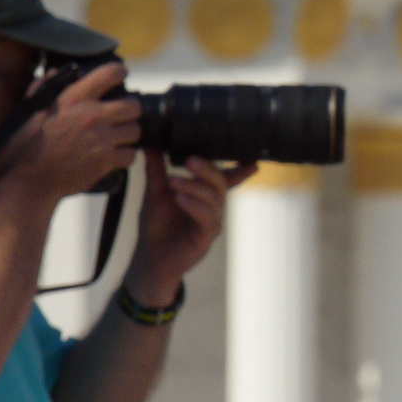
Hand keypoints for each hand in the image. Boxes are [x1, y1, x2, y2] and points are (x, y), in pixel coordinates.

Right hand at [0, 61, 140, 201]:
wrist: (27, 183)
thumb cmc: (23, 148)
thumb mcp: (28, 112)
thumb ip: (43, 89)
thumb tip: (54, 73)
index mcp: (72, 99)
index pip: (110, 73)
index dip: (119, 73)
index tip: (119, 77)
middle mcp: (91, 115)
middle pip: (133, 106)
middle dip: (129, 111)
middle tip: (120, 117)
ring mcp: (101, 139)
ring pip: (135, 131)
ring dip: (127, 136)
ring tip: (115, 139)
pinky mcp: (105, 161)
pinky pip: (130, 155)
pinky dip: (124, 157)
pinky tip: (113, 157)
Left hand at [126, 155, 248, 304]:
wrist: (149, 257)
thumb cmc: (156, 225)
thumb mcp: (155, 193)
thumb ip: (156, 170)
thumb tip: (151, 144)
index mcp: (205, 194)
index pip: (226, 178)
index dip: (240, 169)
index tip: (252, 159)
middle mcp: (213, 206)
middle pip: (220, 182)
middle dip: (207, 170)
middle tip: (190, 161)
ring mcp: (212, 222)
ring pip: (214, 198)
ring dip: (194, 187)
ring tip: (173, 182)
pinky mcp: (206, 236)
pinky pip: (207, 217)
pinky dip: (193, 206)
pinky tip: (179, 200)